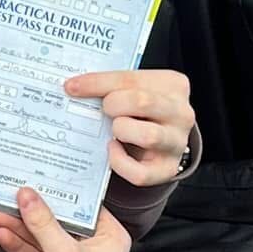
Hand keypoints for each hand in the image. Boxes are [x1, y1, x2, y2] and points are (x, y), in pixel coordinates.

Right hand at [0, 189, 130, 251]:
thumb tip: (28, 196)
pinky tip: (4, 234)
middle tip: (10, 195)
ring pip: (42, 236)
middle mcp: (93, 246)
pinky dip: (18, 245)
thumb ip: (44, 223)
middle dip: (31, 210)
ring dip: (19, 226)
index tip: (38, 179)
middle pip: (58, 220)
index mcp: (109, 236)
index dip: (59, 192)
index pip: (82, 205)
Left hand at [64, 69, 194, 187]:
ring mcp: (176, 143)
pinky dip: (120, 162)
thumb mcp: (133, 90)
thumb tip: (73, 87)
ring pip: (147, 135)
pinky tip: (113, 149)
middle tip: (104, 110)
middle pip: (141, 102)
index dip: (97, 83)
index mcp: (173, 85)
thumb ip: (111, 86)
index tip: (72, 87)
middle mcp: (181, 113)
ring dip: (121, 130)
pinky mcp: (167, 170)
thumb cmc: (142, 110)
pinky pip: (139, 173)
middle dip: (113, 105)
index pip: (130, 78)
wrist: (162, 139)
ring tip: (114, 130)